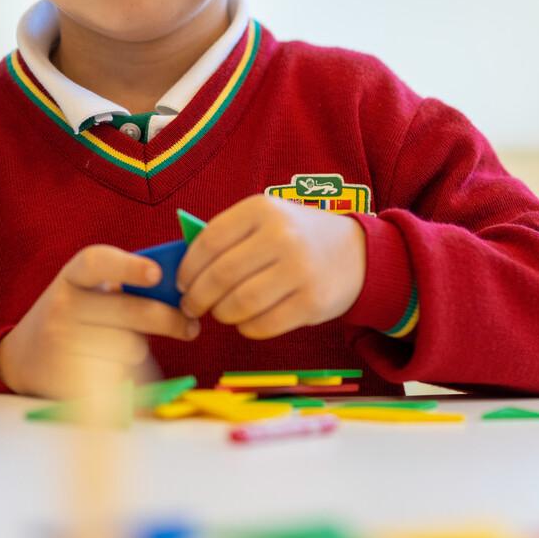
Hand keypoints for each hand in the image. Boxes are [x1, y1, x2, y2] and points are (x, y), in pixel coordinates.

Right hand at [0, 244, 199, 397]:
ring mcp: (61, 341)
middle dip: (167, 319)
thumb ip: (126, 286)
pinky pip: (115, 375)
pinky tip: (117, 368)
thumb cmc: (76, 315)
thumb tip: (180, 291)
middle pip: (127, 310)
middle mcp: (63, 303)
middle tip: (191, 326)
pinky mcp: (65, 375)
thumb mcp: (90, 291)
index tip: (157, 274)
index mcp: (73, 275)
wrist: (24, 355)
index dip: (128, 266)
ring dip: (140, 349)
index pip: (97, 262)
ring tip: (127, 346)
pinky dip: (127, 373)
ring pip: (127, 346)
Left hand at [176, 195, 366, 338]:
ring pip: (239, 304)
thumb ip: (228, 236)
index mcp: (262, 209)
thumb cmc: (296, 236)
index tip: (181, 284)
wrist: (356, 252)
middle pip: (221, 276)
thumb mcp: (266, 219)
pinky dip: (246, 328)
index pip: (209, 241)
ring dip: (221, 314)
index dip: (188, 267)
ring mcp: (299, 270)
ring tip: (220, 313)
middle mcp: (281, 236)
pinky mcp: (312, 302)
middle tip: (192, 307)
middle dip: (198, 298)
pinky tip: (246, 321)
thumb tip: (182, 270)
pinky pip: (263, 325)